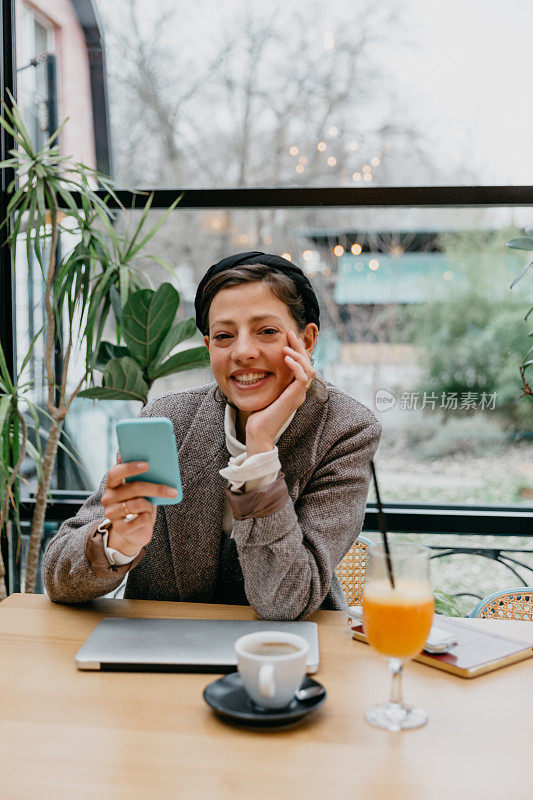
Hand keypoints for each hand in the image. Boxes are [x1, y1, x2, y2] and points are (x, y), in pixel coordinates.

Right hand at [102, 455, 177, 555]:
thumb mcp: (142, 489)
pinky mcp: (119, 528)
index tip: (147, 464)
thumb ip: (143, 475)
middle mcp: (108, 497)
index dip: (130, 468)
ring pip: (137, 504)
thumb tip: (152, 460)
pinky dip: (147, 518)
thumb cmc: (141, 503)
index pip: (115, 472)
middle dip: (155, 488)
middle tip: (172, 490)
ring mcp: (111, 513)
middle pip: (132, 488)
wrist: (136, 530)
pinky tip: (147, 517)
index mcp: (112, 484)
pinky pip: (140, 520)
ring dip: (149, 505)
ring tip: (152, 506)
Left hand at [245, 330, 315, 454]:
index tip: (287, 338)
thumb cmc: (257, 414)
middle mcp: (299, 392)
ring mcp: (298, 395)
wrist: (257, 432)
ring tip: (286, 346)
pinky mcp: (294, 398)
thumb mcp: (264, 392)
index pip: (302, 365)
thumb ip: (267, 380)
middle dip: (299, 347)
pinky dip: (296, 365)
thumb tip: (258, 365)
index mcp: (294, 390)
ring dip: (298, 354)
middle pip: (308, 363)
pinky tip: (285, 358)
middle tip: (289, 333)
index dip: (297, 350)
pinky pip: (303, 377)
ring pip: (309, 368)